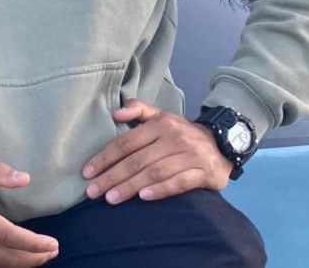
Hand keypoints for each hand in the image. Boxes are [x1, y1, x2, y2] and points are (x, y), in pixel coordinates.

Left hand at [82, 98, 231, 202]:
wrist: (221, 143)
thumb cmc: (181, 133)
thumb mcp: (161, 117)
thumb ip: (138, 110)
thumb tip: (115, 113)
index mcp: (160, 124)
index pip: (126, 142)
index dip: (105, 157)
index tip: (87, 172)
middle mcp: (173, 137)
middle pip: (137, 160)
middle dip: (112, 176)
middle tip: (93, 191)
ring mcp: (189, 155)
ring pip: (154, 172)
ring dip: (131, 186)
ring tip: (111, 199)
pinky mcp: (203, 172)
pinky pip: (179, 182)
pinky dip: (161, 190)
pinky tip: (144, 197)